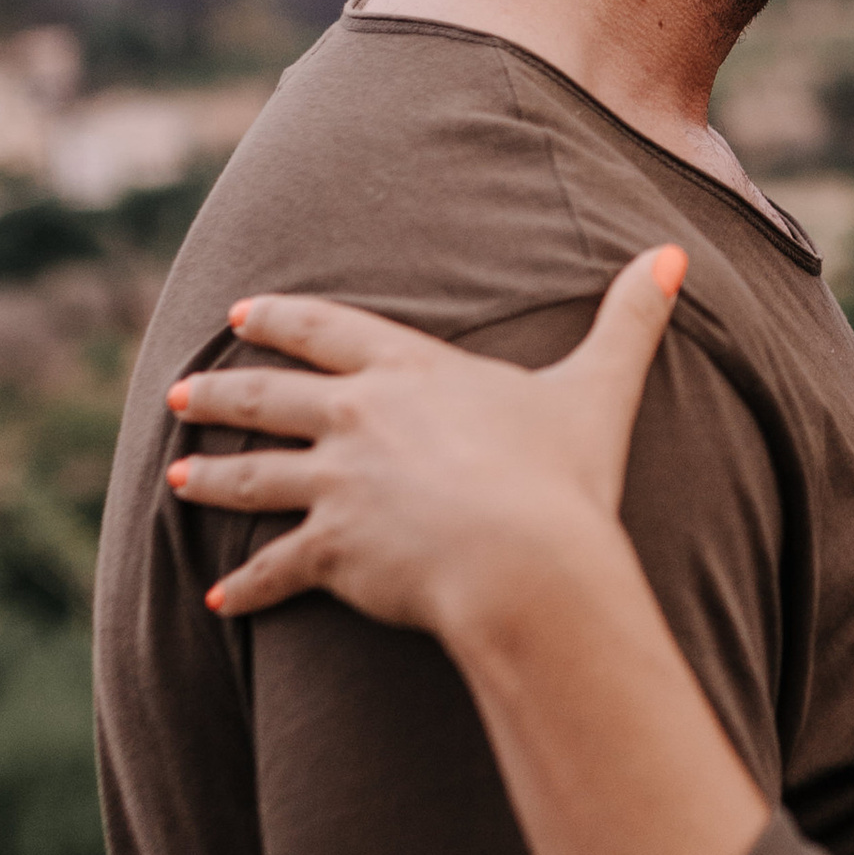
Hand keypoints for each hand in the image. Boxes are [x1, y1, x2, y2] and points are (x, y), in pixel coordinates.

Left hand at [163, 249, 687, 656]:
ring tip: (177, 481)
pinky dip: (245, 587)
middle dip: (218, 394)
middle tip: (177, 394)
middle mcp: (357, 418)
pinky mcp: (332, 551)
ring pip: (253, 477)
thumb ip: (630, 319)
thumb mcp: (600, 387)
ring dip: (211, 479)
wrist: (525, 558)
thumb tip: (676, 254)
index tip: (240, 314)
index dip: (282, 319)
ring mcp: (337, 485)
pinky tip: (218, 599)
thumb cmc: (563, 474)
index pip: (326, 330)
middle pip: (269, 397)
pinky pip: (274, 570)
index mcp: (409, 370)